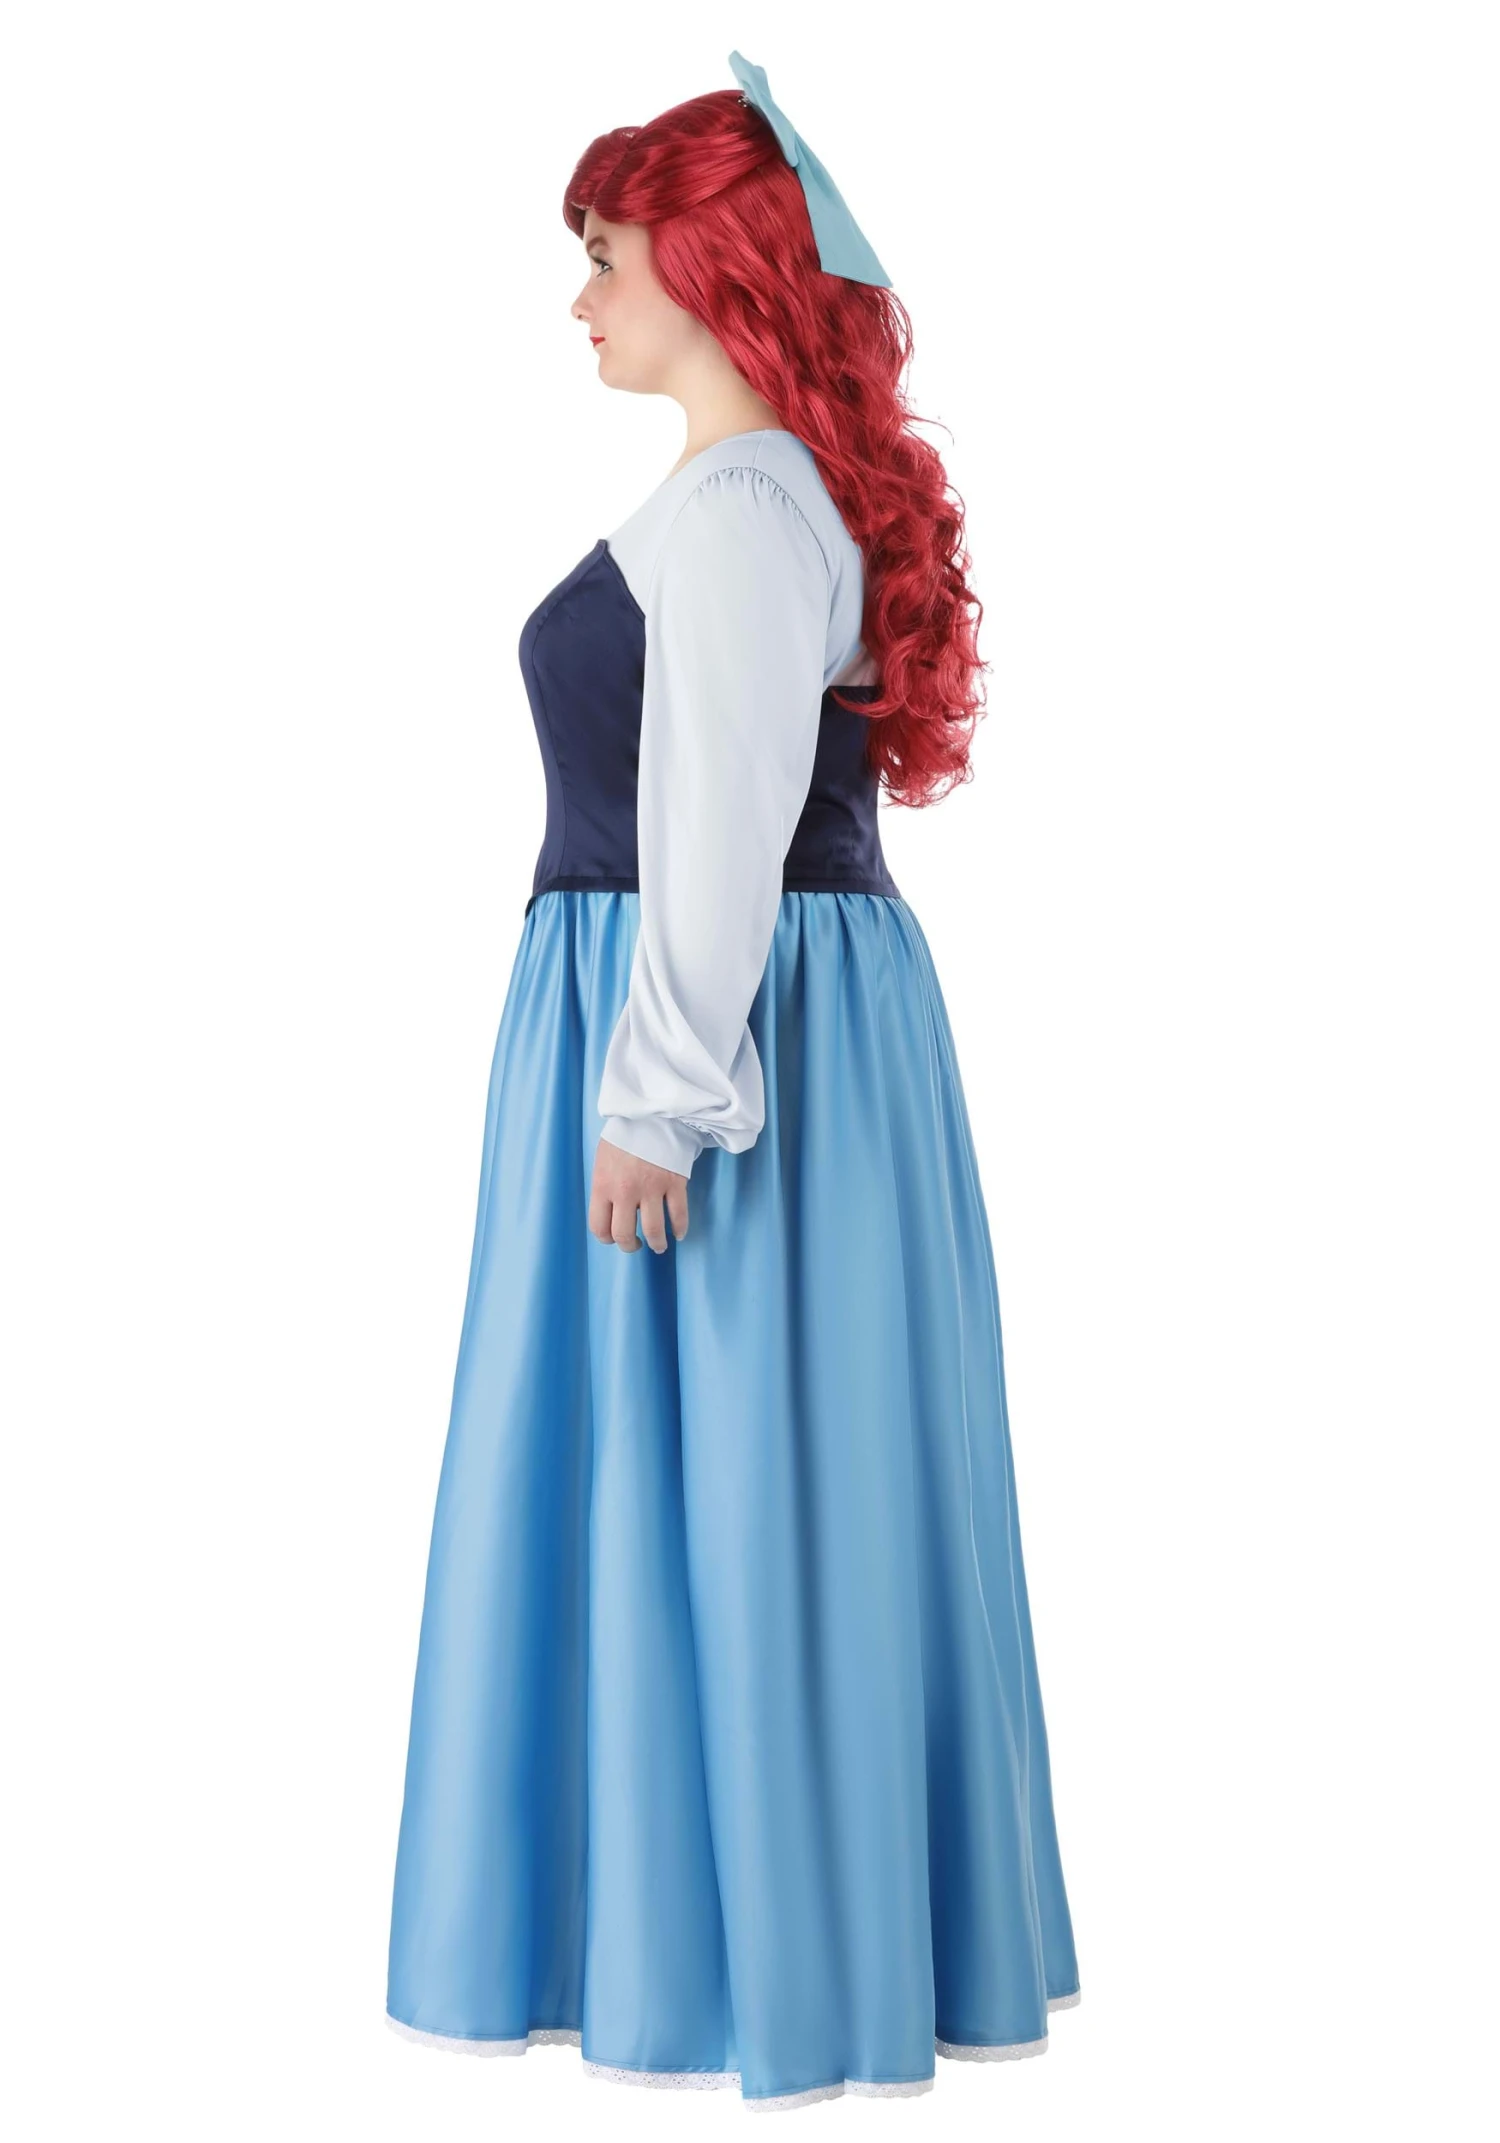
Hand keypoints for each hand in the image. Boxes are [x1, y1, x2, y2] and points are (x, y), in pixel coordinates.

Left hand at [589, 1136, 689, 1253]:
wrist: (649, 1112)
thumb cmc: (624, 1135)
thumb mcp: (602, 1160)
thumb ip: (605, 1187)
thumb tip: (612, 1211)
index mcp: (602, 1185)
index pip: (599, 1227)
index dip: (606, 1239)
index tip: (614, 1239)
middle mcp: (624, 1191)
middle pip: (624, 1235)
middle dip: (630, 1246)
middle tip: (636, 1245)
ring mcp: (651, 1188)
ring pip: (653, 1230)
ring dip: (657, 1244)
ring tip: (659, 1246)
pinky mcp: (674, 1182)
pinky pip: (679, 1215)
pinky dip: (680, 1228)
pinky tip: (679, 1233)